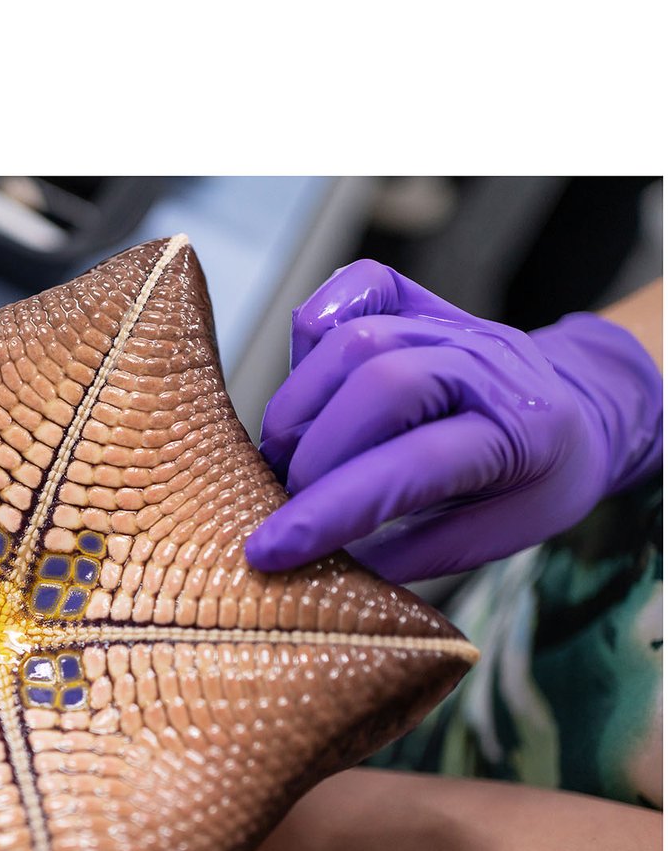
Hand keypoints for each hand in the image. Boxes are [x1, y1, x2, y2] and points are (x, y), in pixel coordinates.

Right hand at [246, 260, 661, 582]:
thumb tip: (322, 566)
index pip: (413, 466)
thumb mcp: (496, 537)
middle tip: (287, 497)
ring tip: (286, 456)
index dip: (330, 511)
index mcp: (521, 434)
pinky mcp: (423, 301)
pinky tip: (301, 367)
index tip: (270, 551)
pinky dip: (318, 318)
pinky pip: (363, 285)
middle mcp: (488, 365)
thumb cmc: (534, 482)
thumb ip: (412, 553)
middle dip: (312, 454)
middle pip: (379, 384)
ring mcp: (454, 325)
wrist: (580, 409)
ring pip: (354, 340)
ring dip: (298, 407)